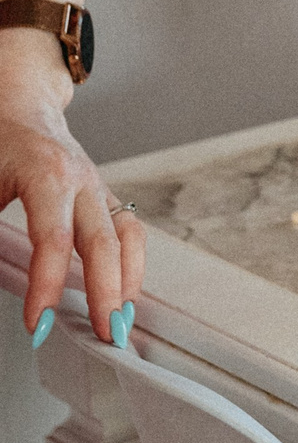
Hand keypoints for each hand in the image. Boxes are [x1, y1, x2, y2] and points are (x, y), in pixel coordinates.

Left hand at [0, 38, 141, 340]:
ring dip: (129, 281)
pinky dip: (133, 265)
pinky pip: (130, 232)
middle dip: (106, 293)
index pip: (53, 240)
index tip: (37, 323)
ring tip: (121, 320)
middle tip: (104, 334)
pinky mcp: (105, 197)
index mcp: (47, 174)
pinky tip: (124, 293)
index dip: (47, 285)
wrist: (19, 108)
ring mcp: (99, 188)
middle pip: (104, 243)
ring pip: (128, 237)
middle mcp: (82, 181)